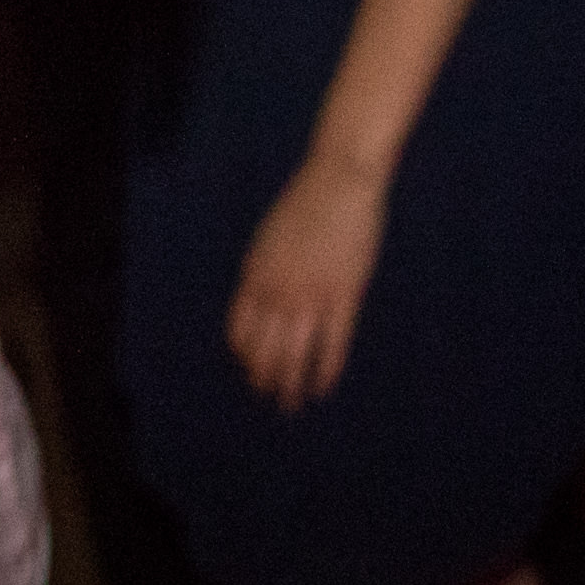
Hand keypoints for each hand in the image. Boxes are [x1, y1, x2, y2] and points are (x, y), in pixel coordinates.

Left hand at [228, 155, 390, 408]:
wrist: (340, 181)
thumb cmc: (305, 204)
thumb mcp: (269, 239)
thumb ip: (261, 273)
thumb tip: (256, 306)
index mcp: (255, 276)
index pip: (240, 333)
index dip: (244, 358)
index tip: (250, 371)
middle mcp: (279, 292)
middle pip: (264, 351)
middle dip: (264, 380)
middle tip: (271, 397)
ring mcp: (312, 296)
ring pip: (295, 356)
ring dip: (291, 385)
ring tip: (292, 403)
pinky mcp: (345, 296)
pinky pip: (332, 345)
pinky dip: (325, 371)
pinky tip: (322, 387)